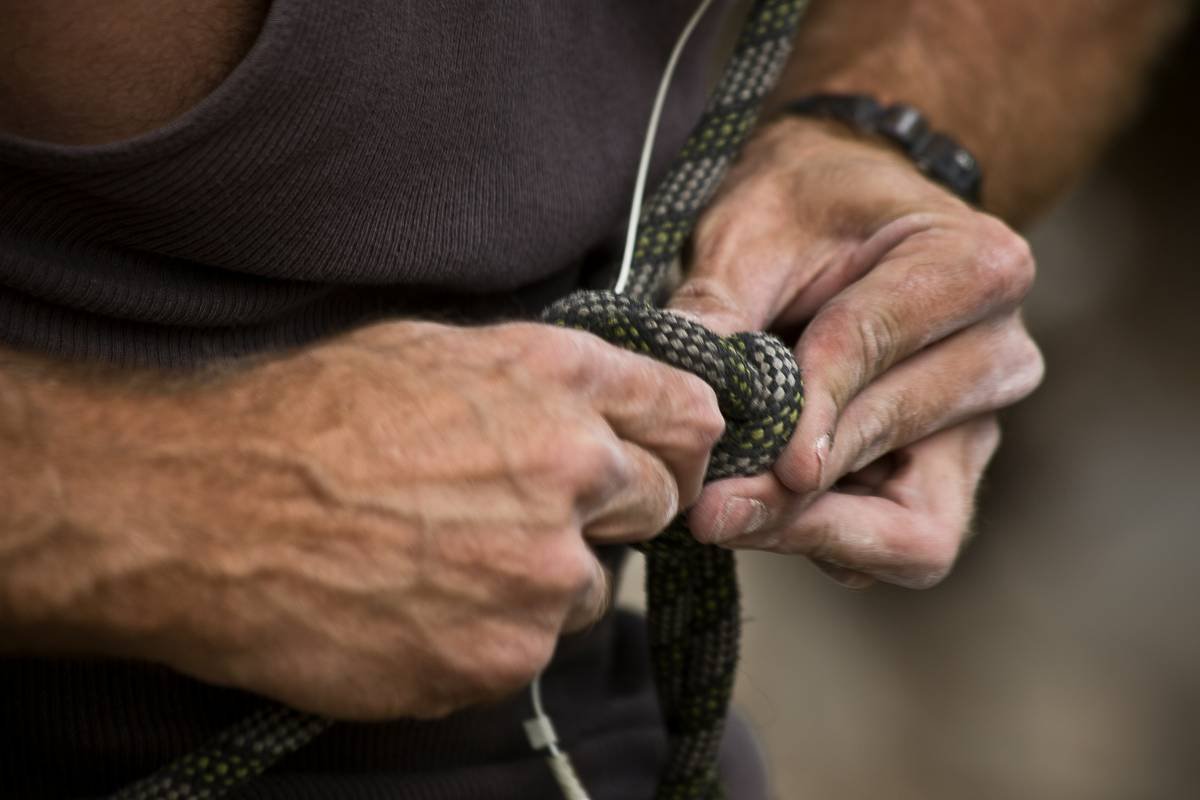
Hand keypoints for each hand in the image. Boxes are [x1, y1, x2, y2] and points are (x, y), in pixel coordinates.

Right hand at [15, 322, 720, 717]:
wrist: (207, 514)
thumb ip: (536, 380)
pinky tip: (422, 606)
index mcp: (556, 380)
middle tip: (540, 516)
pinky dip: (492, 633)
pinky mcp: (504, 654)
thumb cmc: (303, 420)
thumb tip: (596, 407)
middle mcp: (572, 470)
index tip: (668, 457)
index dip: (681, 439)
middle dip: (615, 511)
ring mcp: (545, 571)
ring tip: (452, 562)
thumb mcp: (430, 352)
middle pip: (660, 503)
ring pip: (594, 588)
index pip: (688, 412)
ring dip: (547, 580)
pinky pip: (530, 647)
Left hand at [668, 118, 1043, 588]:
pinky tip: (756, 513)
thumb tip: (690, 397)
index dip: (816, 407)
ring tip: (723, 516)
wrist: (838, 218)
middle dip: (803, 486)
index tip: (758, 456)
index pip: (883, 345)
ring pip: (919, 524)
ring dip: (814, 530)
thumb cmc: (799, 208)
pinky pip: (898, 544)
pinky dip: (825, 539)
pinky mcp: (943, 476)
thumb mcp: (749, 230)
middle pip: (903, 443)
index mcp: (975, 264)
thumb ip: (721, 308)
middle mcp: (1000, 352)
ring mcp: (979, 425)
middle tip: (711, 506)